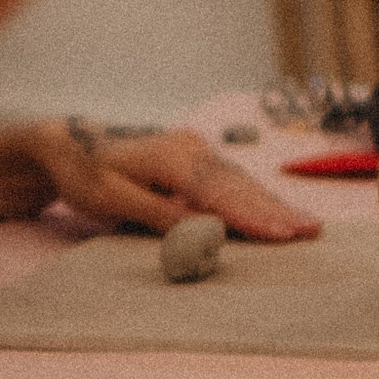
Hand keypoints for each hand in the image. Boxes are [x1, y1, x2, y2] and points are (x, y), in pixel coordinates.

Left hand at [0, 118, 319, 240]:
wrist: (66, 143)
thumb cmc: (84, 173)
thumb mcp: (111, 199)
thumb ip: (157, 214)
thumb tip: (202, 230)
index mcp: (171, 158)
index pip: (220, 193)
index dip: (253, 217)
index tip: (282, 235)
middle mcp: (190, 148)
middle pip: (240, 186)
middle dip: (277, 211)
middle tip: (312, 233)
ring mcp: (194, 149)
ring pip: (241, 181)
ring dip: (273, 205)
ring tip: (307, 226)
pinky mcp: (194, 156)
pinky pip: (231, 179)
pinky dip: (255, 197)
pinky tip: (276, 210)